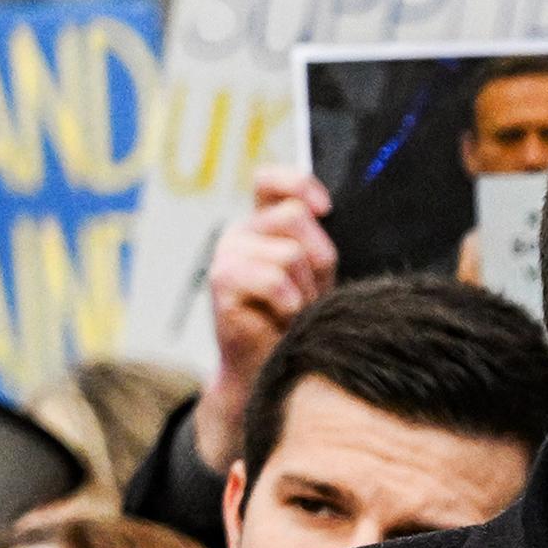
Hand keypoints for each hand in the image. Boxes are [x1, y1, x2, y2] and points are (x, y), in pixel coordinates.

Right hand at [192, 167, 336, 467]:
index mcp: (265, 224)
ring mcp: (228, 255)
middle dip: (318, 258)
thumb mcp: (319, 275)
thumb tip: (323, 209)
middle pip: (294, 217)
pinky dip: (288, 302)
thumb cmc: (305, 319)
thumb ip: (317, 240)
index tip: (326, 208)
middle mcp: (242, 234)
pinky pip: (272, 278)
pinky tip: (283, 319)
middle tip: (311, 292)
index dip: (298, 184)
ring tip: (296, 310)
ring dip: (305, 288)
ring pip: (289, 253)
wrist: (276, 366)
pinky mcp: (222, 282)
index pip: (271, 181)